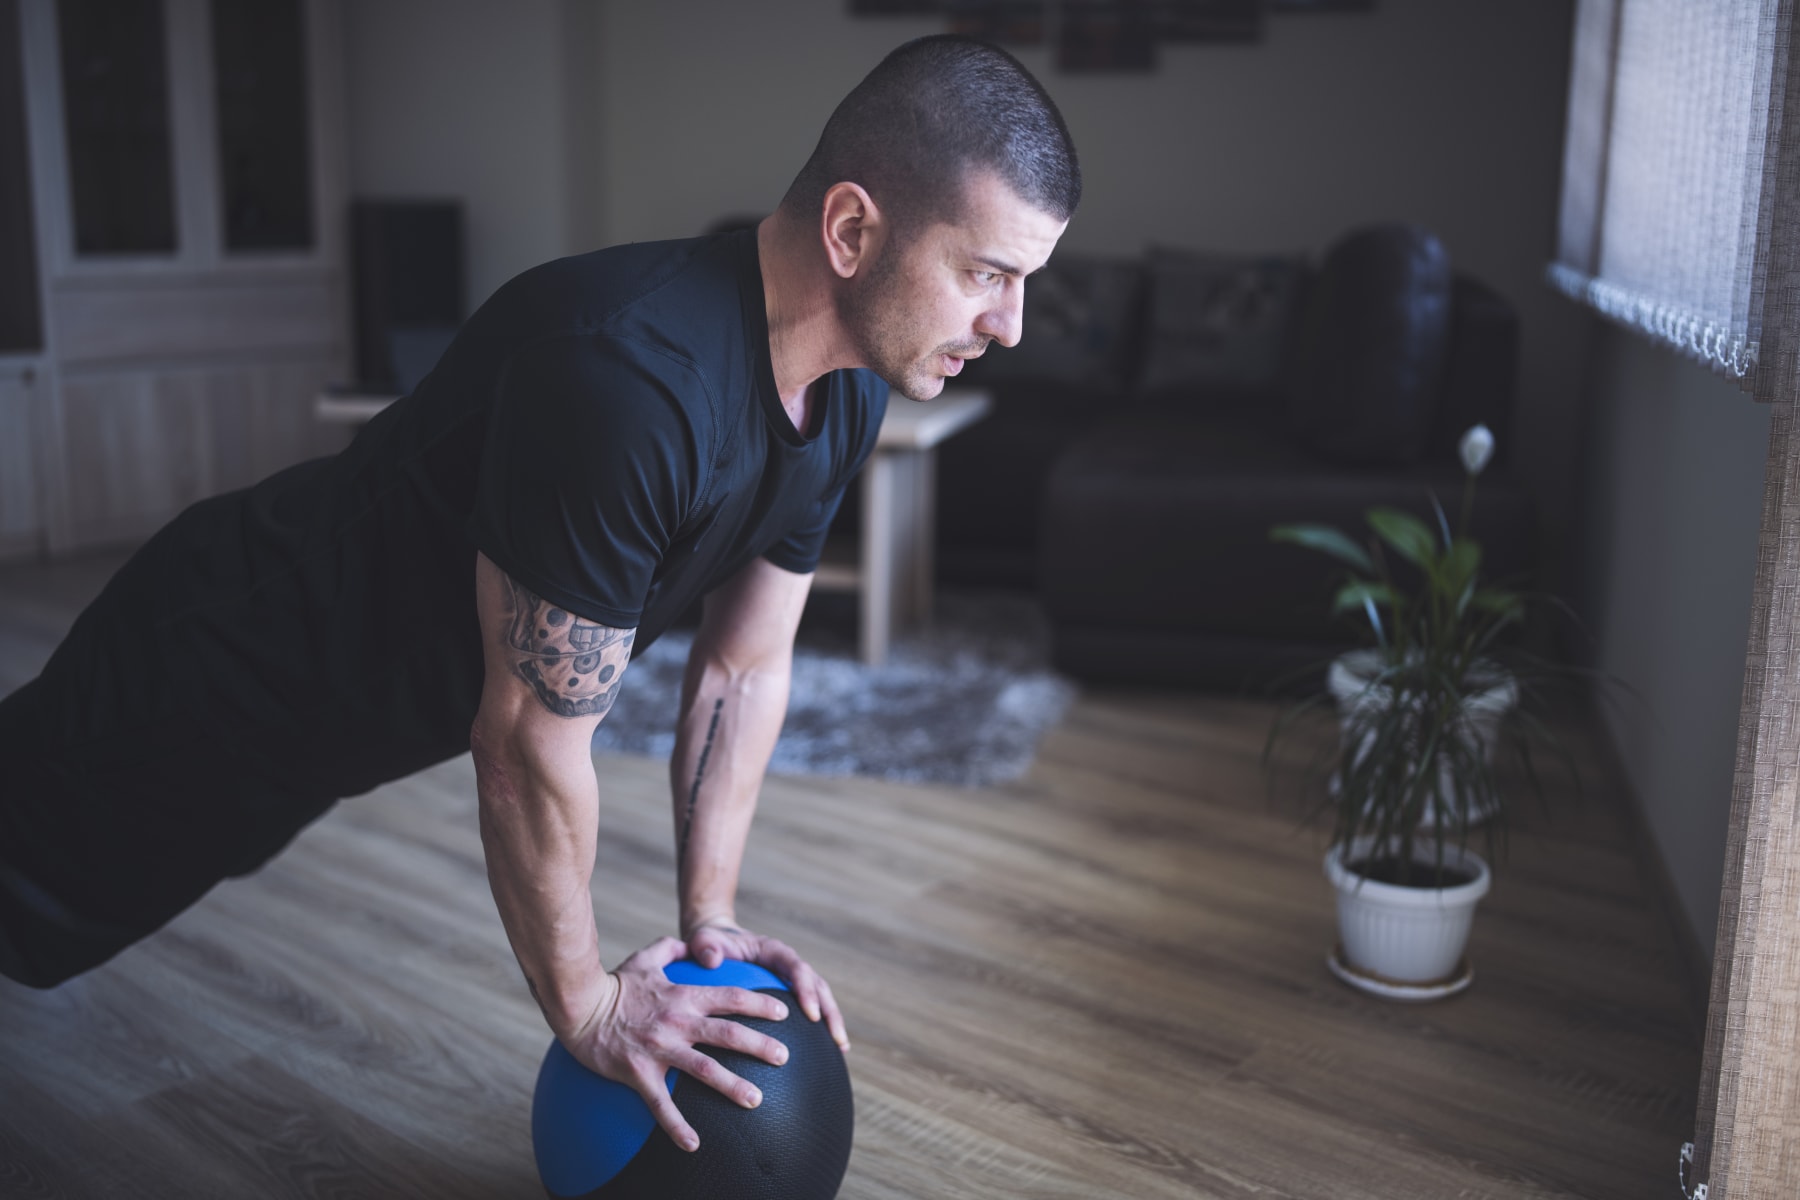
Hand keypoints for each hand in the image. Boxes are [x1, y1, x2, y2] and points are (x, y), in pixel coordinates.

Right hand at [563, 935, 791, 1151]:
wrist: (579, 1006)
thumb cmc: (614, 983)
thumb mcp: (646, 958)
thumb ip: (672, 948)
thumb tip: (692, 943)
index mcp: (684, 996)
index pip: (731, 997)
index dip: (759, 1004)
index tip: (784, 1013)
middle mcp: (678, 1022)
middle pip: (728, 1034)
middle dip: (760, 1045)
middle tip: (785, 1057)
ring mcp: (660, 1048)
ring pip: (704, 1070)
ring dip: (733, 1086)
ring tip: (757, 1100)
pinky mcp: (639, 1073)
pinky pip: (661, 1105)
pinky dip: (677, 1127)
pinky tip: (693, 1145)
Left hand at [683, 918, 849, 1051]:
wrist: (714, 945)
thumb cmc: (708, 944)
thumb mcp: (703, 940)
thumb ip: (706, 946)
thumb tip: (711, 959)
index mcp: (773, 950)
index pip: (797, 968)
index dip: (806, 990)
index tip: (812, 1015)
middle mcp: (788, 963)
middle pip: (818, 985)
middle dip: (829, 1011)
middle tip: (836, 1039)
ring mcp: (791, 979)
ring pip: (820, 998)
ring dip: (832, 1021)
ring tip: (841, 1049)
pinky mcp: (789, 993)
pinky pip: (808, 1010)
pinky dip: (819, 1028)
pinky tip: (826, 1054)